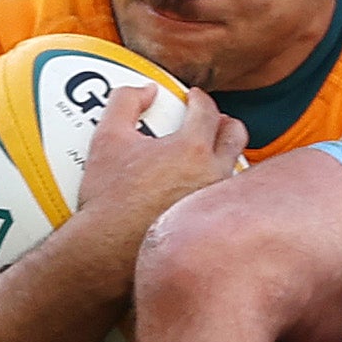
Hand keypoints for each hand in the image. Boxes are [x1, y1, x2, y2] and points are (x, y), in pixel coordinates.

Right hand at [76, 84, 248, 251]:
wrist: (109, 251)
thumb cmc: (109, 199)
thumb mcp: (107, 138)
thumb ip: (125, 102)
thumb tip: (146, 90)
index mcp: (192, 149)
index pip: (206, 110)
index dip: (198, 99)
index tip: (191, 99)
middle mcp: (213, 174)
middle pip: (234, 135)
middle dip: (223, 122)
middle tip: (207, 121)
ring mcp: (215, 202)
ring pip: (233, 168)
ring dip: (223, 156)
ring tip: (205, 156)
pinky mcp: (213, 226)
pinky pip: (224, 198)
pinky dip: (216, 188)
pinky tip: (199, 191)